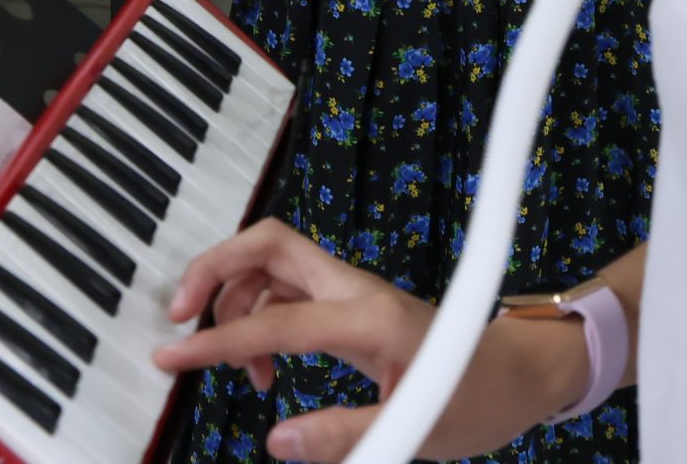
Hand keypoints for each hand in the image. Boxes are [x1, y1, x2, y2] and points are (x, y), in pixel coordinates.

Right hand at [153, 220, 580, 461]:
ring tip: (231, 365)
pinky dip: (258, 318)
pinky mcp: (347, 305)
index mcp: (369, 317)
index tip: (171, 358)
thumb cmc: (476, 399)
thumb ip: (344, 437)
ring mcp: (350, 292)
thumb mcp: (416, 430)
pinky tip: (263, 370)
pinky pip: (285, 292)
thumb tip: (278, 442)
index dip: (216, 341)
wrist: (515, 375)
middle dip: (213, 267)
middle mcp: (354, 291)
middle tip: (177, 315)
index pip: (274, 319)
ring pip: (271, 264)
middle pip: (268, 243)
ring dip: (234, 300)